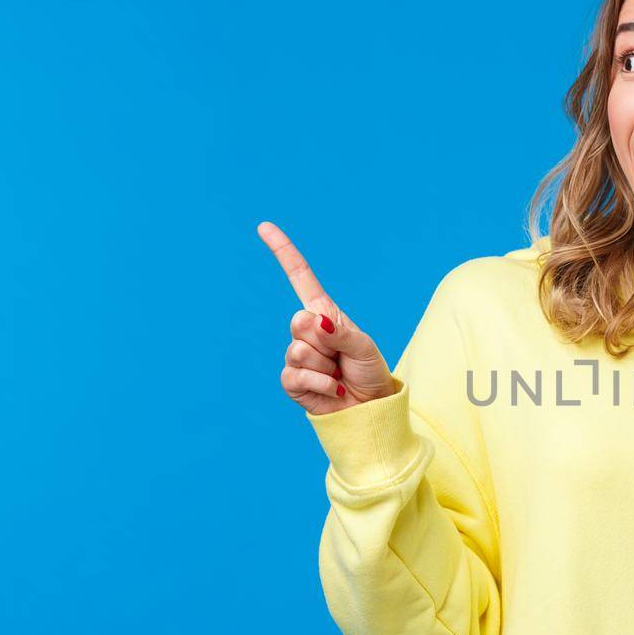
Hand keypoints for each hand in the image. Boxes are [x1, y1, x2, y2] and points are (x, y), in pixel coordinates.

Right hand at [257, 220, 395, 415]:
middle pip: (299, 321)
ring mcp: (296, 355)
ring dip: (325, 365)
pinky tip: (333, 389)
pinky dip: (321, 383)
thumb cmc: (369, 372)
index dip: (283, 252)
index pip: (300, 278)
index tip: (264, 227)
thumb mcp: (364, 347)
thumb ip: (341, 333)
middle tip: (341, 356)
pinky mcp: (291, 379)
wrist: (369, 408)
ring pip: (298, 349)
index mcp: (325, 313)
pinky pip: (296, 374)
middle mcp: (307, 331)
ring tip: (337, 374)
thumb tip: (313, 321)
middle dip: (325, 340)